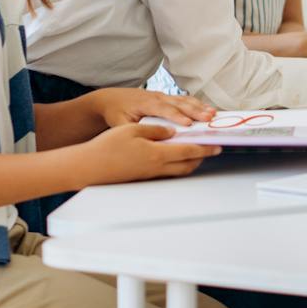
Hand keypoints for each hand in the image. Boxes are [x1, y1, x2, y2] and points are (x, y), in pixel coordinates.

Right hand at [79, 122, 217, 183]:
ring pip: (178, 171)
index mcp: (157, 154)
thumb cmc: (107, 146)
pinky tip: (175, 158)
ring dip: (190, 162)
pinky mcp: (143, 177)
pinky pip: (167, 173)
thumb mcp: (132, 130)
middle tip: (212, 149)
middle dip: (202, 157)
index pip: (189, 151)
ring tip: (197, 152)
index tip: (218, 145)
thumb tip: (172, 131)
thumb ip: (156, 130)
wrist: (88, 166)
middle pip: (188, 164)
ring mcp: (150, 174)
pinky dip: (177, 165)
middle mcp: (157, 167)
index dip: (205, 148)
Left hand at [87, 87, 215, 128]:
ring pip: (184, 100)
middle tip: (209, 118)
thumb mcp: (119, 123)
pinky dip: (197, 104)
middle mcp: (156, 97)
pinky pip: (184, 99)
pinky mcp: (166, 97)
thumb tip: (145, 140)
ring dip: (200, 107)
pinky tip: (207, 109)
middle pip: (179, 103)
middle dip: (195, 111)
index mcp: (145, 103)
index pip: (164, 109)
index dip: (177, 117)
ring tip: (213, 114)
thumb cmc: (116, 111)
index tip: (189, 125)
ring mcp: (163, 96)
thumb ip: (132, 131)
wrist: (112, 98)